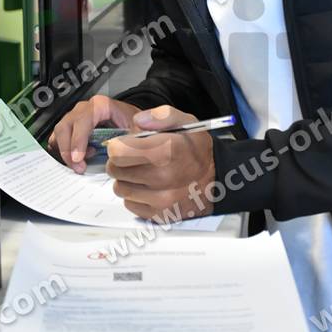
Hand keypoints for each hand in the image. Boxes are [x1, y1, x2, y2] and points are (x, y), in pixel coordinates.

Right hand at [48, 95, 140, 173]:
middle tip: (79, 167)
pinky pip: (58, 138)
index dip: (78, 141)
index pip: (82, 121)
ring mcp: (75, 116)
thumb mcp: (137, 128)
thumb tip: (128, 151)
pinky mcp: (71, 127)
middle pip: (65, 127)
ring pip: (59, 133)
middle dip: (68, 150)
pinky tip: (77, 158)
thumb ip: (134, 138)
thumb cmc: (131, 122)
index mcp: (100, 105)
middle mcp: (84, 108)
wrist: (129, 118)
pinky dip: (63, 151)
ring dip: (65, 151)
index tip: (79, 159)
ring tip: (82, 162)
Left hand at [106, 105, 215, 221]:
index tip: (125, 144)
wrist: (216, 181)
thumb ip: (161, 115)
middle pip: (115, 169)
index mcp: (168, 150)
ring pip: (120, 188)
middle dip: (120, 161)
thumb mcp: (186, 122)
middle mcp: (163, 177)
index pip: (119, 152)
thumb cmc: (197, 150)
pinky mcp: (158, 215)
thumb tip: (138, 122)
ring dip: (126, 178)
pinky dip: (135, 195)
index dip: (118, 145)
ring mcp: (160, 200)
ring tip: (143, 171)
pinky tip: (149, 186)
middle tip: (134, 157)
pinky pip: (129, 204)